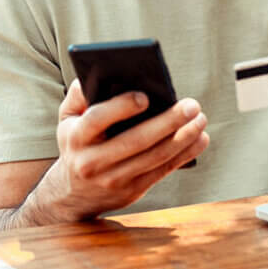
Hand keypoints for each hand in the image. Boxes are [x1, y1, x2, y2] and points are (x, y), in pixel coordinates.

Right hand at [39, 80, 208, 220]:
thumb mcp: (66, 119)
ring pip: (154, 158)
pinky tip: (200, 139)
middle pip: (135, 141)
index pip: (98, 120)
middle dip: (167, 122)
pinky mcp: (132, 191)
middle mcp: (93, 162)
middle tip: (191, 105)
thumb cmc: (76, 143)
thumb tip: (97, 74)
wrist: (73, 194)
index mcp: (76, 137)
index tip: (146, 96)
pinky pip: (162, 171)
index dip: (121, 108)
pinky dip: (184, 155)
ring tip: (200, 120)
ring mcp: (113, 179)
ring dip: (183, 139)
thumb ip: (78, 95)